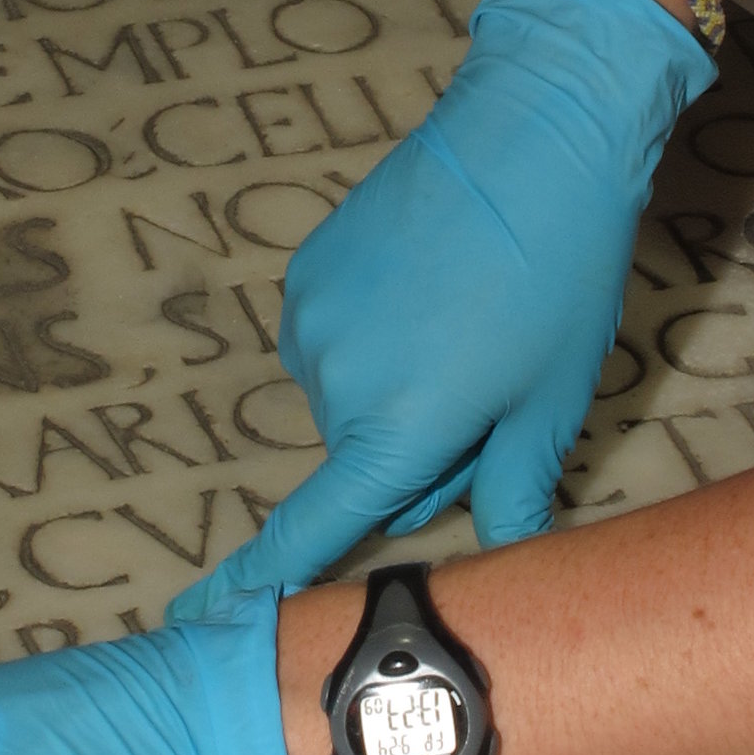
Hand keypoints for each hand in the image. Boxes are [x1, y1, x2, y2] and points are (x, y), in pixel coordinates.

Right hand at [173, 0, 714, 612]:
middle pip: (362, 463)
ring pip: (350, 401)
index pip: (308, 529)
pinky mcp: (308, 270)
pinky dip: (377, 335)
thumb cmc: (560, 277)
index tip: (193, 618)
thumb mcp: (552, 399)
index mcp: (394, 430)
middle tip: (490, 381)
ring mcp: (311, 318)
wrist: (531, 136)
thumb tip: (508, 560)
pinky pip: (336, 340)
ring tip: (468, 318)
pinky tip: (431, 285)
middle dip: (417, 450)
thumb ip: (516, 490)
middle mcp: (332, 381)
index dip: (253, 583)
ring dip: (396, 388)